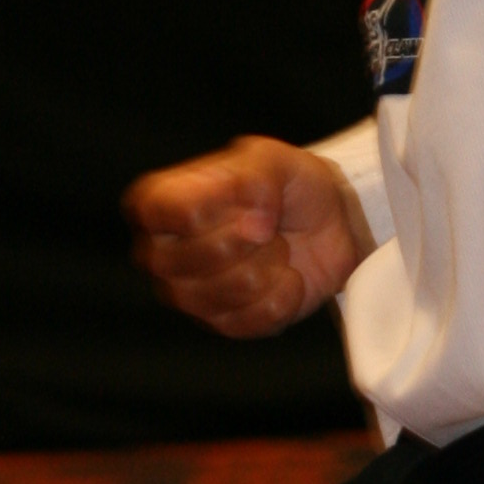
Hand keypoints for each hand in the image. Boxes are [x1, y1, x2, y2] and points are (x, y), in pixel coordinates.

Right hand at [125, 134, 373, 338]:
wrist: (325, 224)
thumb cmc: (287, 186)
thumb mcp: (272, 158)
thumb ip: (256, 174)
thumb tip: (254, 216)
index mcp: (162, 201)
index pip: (157, 211)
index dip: (204, 207)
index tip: (241, 199)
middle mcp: (163, 251)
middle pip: (196, 254)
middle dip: (250, 236)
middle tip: (266, 223)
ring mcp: (189, 294)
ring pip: (232, 288)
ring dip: (273, 262)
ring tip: (275, 246)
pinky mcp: (223, 324)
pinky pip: (257, 316)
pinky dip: (286, 292)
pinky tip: (285, 275)